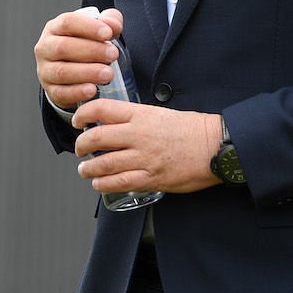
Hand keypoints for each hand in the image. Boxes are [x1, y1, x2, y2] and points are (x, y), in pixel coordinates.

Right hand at [34, 7, 124, 109]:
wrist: (72, 72)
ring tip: (108, 74)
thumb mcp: (97, 29)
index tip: (108, 34)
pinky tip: (93, 89)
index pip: (67, 22)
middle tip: (113, 54)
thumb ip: (109, 21)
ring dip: (87, 72)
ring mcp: (45, 70)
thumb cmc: (85, 46)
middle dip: (91, 51)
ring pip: (61, 71)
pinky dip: (77, 92)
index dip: (88, 27)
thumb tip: (113, 25)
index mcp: (55, 28)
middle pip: (63, 47)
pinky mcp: (51, 91)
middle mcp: (45, 48)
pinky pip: (61, 92)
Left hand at [72, 99, 220, 194]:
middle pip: (97, 138)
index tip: (77, 121)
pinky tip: (99, 183)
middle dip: (81, 145)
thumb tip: (115, 124)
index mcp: (140, 114)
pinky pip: (121, 183)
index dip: (82, 114)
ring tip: (85, 169)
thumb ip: (136, 118)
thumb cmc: (192, 129)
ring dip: (89, 168)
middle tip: (79, 149)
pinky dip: (105, 184)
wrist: (216, 147)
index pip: (101, 109)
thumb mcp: (160, 113)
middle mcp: (138, 135)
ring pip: (105, 163)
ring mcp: (144, 158)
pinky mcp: (152, 178)